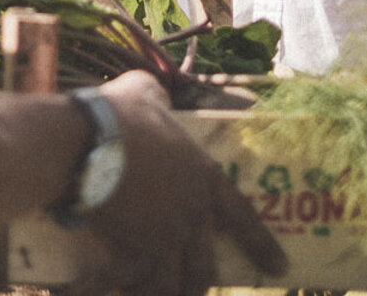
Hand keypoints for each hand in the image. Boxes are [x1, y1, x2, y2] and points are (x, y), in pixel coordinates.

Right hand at [74, 71, 286, 295]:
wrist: (88, 141)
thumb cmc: (119, 112)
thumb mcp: (145, 91)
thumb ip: (158, 99)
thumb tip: (155, 98)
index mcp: (202, 174)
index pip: (241, 216)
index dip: (262, 244)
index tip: (278, 267)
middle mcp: (190, 212)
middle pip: (204, 265)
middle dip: (197, 282)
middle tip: (190, 288)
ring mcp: (163, 235)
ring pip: (172, 285)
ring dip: (164, 291)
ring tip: (150, 291)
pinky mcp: (133, 249)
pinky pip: (135, 280)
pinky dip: (128, 285)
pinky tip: (117, 285)